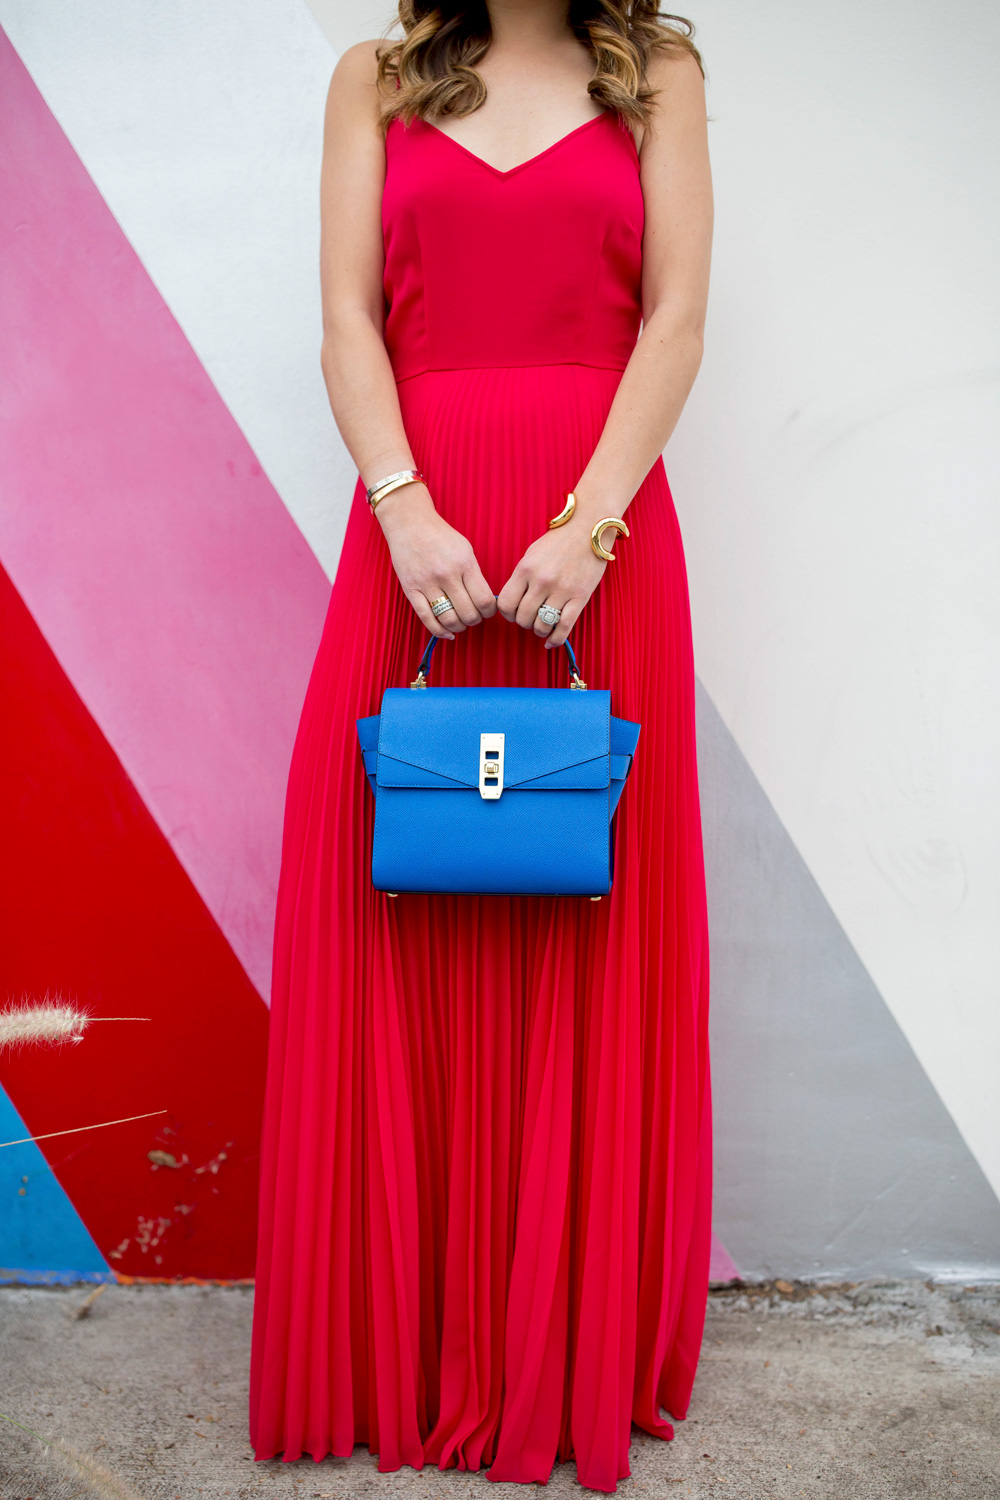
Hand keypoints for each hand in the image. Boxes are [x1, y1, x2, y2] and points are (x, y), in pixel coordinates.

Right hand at [376, 484, 495, 638]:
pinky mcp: (411, 590)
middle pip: (468, 613)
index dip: (489, 612)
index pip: (484, 600)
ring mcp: (427, 583)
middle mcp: (446, 574)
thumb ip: (474, 575)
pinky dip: (439, 631)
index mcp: (464, 563)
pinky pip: (427, 619)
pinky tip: (447, 632)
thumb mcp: (465, 550)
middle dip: (474, 620)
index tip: (486, 610)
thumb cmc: (440, 537)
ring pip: (449, 620)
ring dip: (458, 627)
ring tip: (460, 622)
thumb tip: (485, 602)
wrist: (410, 524)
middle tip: (473, 616)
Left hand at [496, 521, 609, 647]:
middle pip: (522, 618)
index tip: (513, 613)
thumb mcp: (532, 554)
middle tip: (530, 618)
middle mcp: (541, 581)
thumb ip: (521, 577)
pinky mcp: (580, 597)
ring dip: (539, 630)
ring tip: (542, 626)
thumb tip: (512, 601)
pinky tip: (551, 641)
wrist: (589, 528)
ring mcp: (561, 590)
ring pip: (541, 625)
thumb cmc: (560, 541)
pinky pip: (564, 627)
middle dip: (524, 622)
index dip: (507, 614)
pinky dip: (556, 639)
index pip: (506, 604)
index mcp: (525, 569)